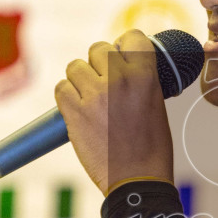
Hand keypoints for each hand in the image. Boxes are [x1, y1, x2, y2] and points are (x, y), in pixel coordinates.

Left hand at [54, 30, 174, 194]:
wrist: (137, 180)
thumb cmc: (150, 147)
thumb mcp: (156, 104)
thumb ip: (139, 79)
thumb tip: (122, 63)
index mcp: (146, 76)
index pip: (131, 37)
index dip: (123, 44)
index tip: (121, 53)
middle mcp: (119, 79)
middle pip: (98, 49)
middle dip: (99, 63)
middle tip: (104, 82)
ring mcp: (95, 95)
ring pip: (75, 67)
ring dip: (80, 79)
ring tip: (90, 98)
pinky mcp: (75, 112)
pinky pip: (61, 88)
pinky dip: (67, 96)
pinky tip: (78, 108)